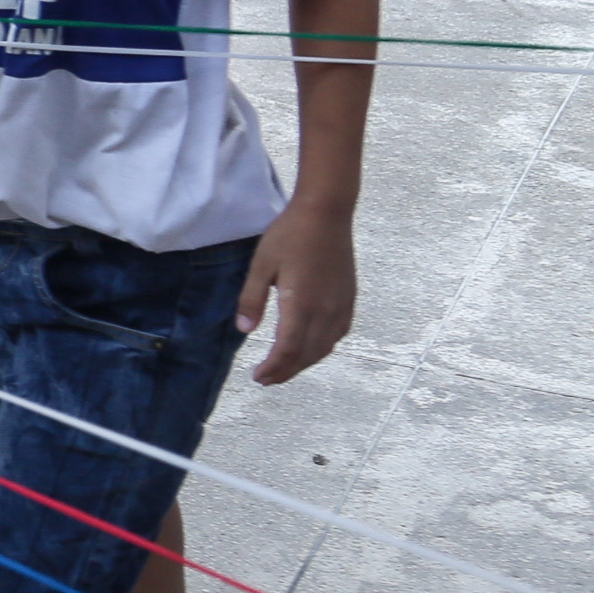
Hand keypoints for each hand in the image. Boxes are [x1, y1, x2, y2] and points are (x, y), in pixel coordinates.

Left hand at [238, 198, 356, 384]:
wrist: (326, 213)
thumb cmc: (289, 235)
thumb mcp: (261, 265)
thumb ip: (252, 299)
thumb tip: (244, 330)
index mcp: (302, 304)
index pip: (287, 350)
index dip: (273, 369)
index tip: (257, 377)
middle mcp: (326, 311)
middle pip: (307, 354)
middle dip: (286, 371)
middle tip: (265, 379)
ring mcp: (341, 306)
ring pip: (325, 347)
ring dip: (304, 362)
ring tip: (283, 368)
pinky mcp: (349, 299)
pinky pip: (338, 334)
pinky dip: (322, 348)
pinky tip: (310, 348)